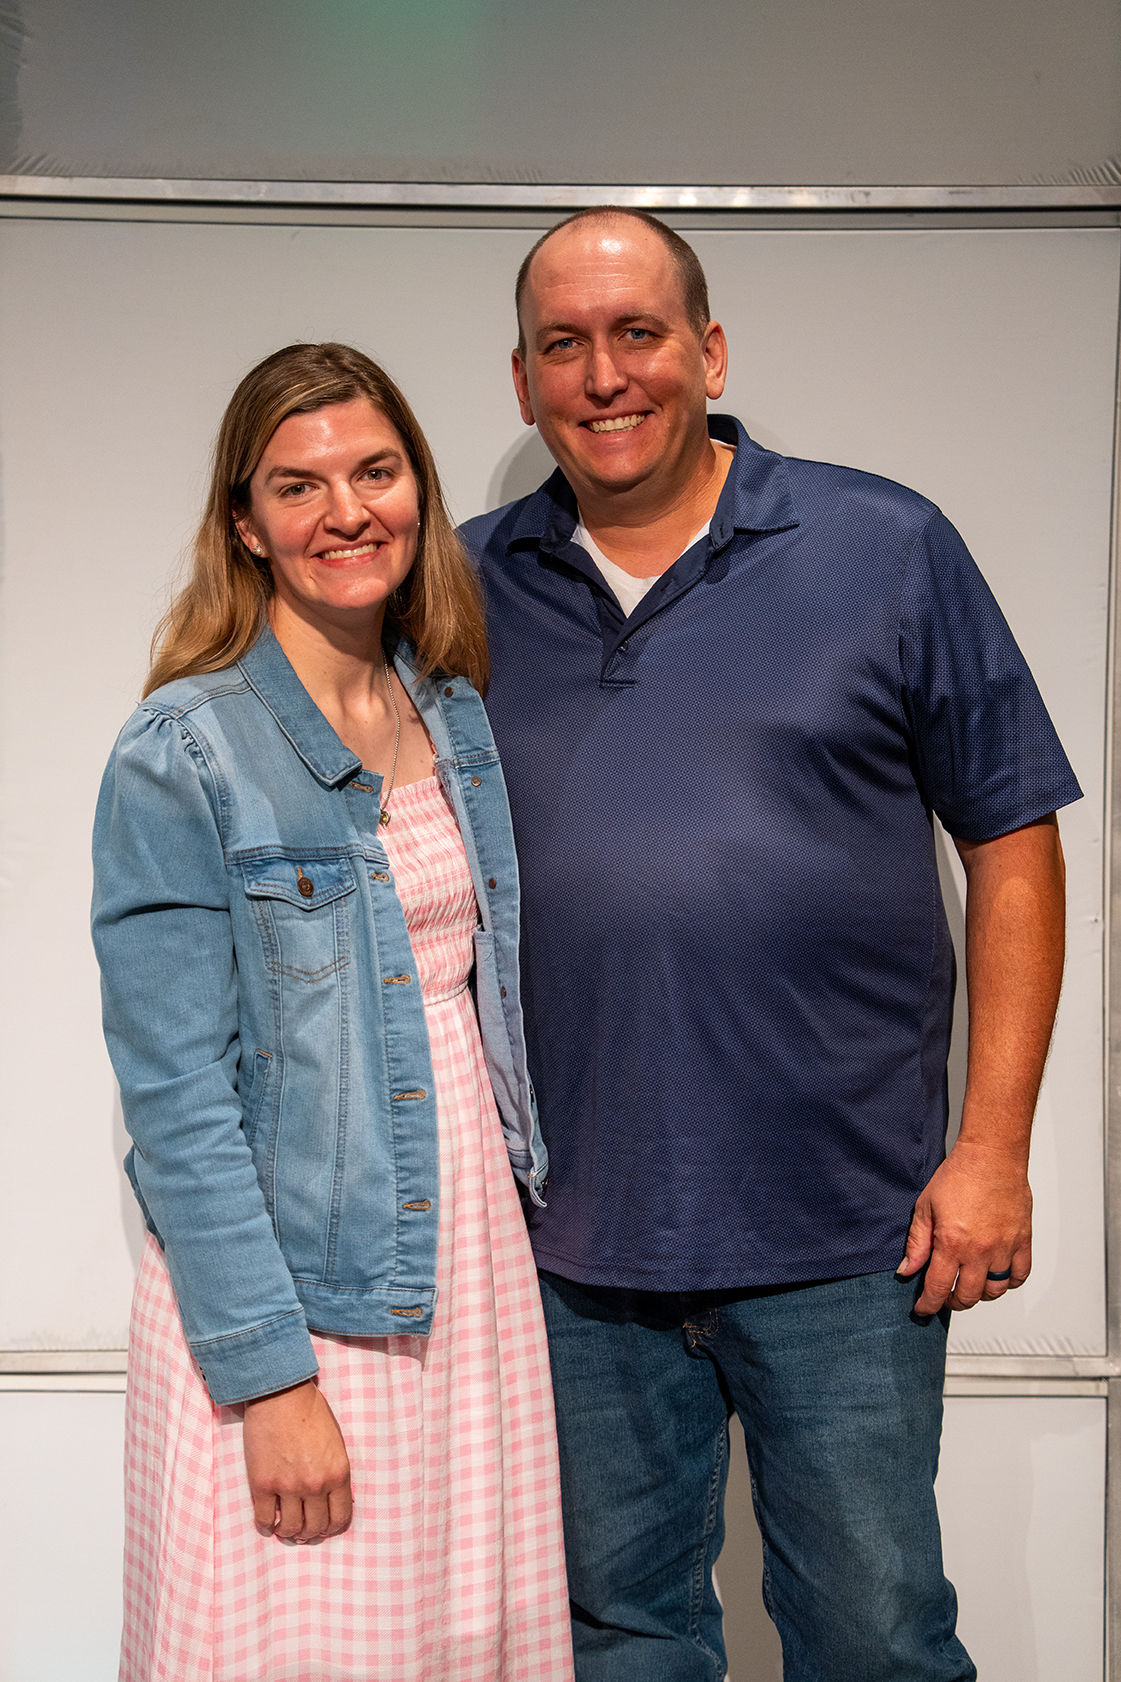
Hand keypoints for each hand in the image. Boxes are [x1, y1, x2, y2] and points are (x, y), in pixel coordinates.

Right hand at [242, 1378, 352, 1542]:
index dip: (332, 1528)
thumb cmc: (310, 1411)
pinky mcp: (262, 1484)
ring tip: (285, 1526)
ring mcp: (288, 1486)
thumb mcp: (335, 1441)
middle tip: (304, 1530)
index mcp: (338, 1473)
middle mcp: (315, 1485)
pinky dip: (267, 1526)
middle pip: (316, 1527)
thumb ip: (335, 1471)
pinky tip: (268, 1521)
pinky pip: (265, 1519)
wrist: (280, 1394)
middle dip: (311, 1532)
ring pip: (291, 1528)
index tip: (325, 1528)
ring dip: (289, 1532)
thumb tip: (332, 1497)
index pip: (340, 1517)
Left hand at [896, 1139, 1031, 1314]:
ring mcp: (1004, 1248)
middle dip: (952, 1302)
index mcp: (952, 1243)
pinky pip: (1019, 1275)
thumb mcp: (925, 1208)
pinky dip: (1008, 1282)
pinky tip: (996, 1275)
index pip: (938, 1288)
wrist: (991, 1156)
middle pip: (968, 1296)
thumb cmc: (958, 1176)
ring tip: (969, 1284)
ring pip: (995, 1290)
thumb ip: (917, 1243)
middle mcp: (980, 1251)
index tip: (923, 1310)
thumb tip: (907, 1270)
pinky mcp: (1022, 1241)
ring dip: (980, 1294)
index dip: (929, 1305)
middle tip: (945, 1296)